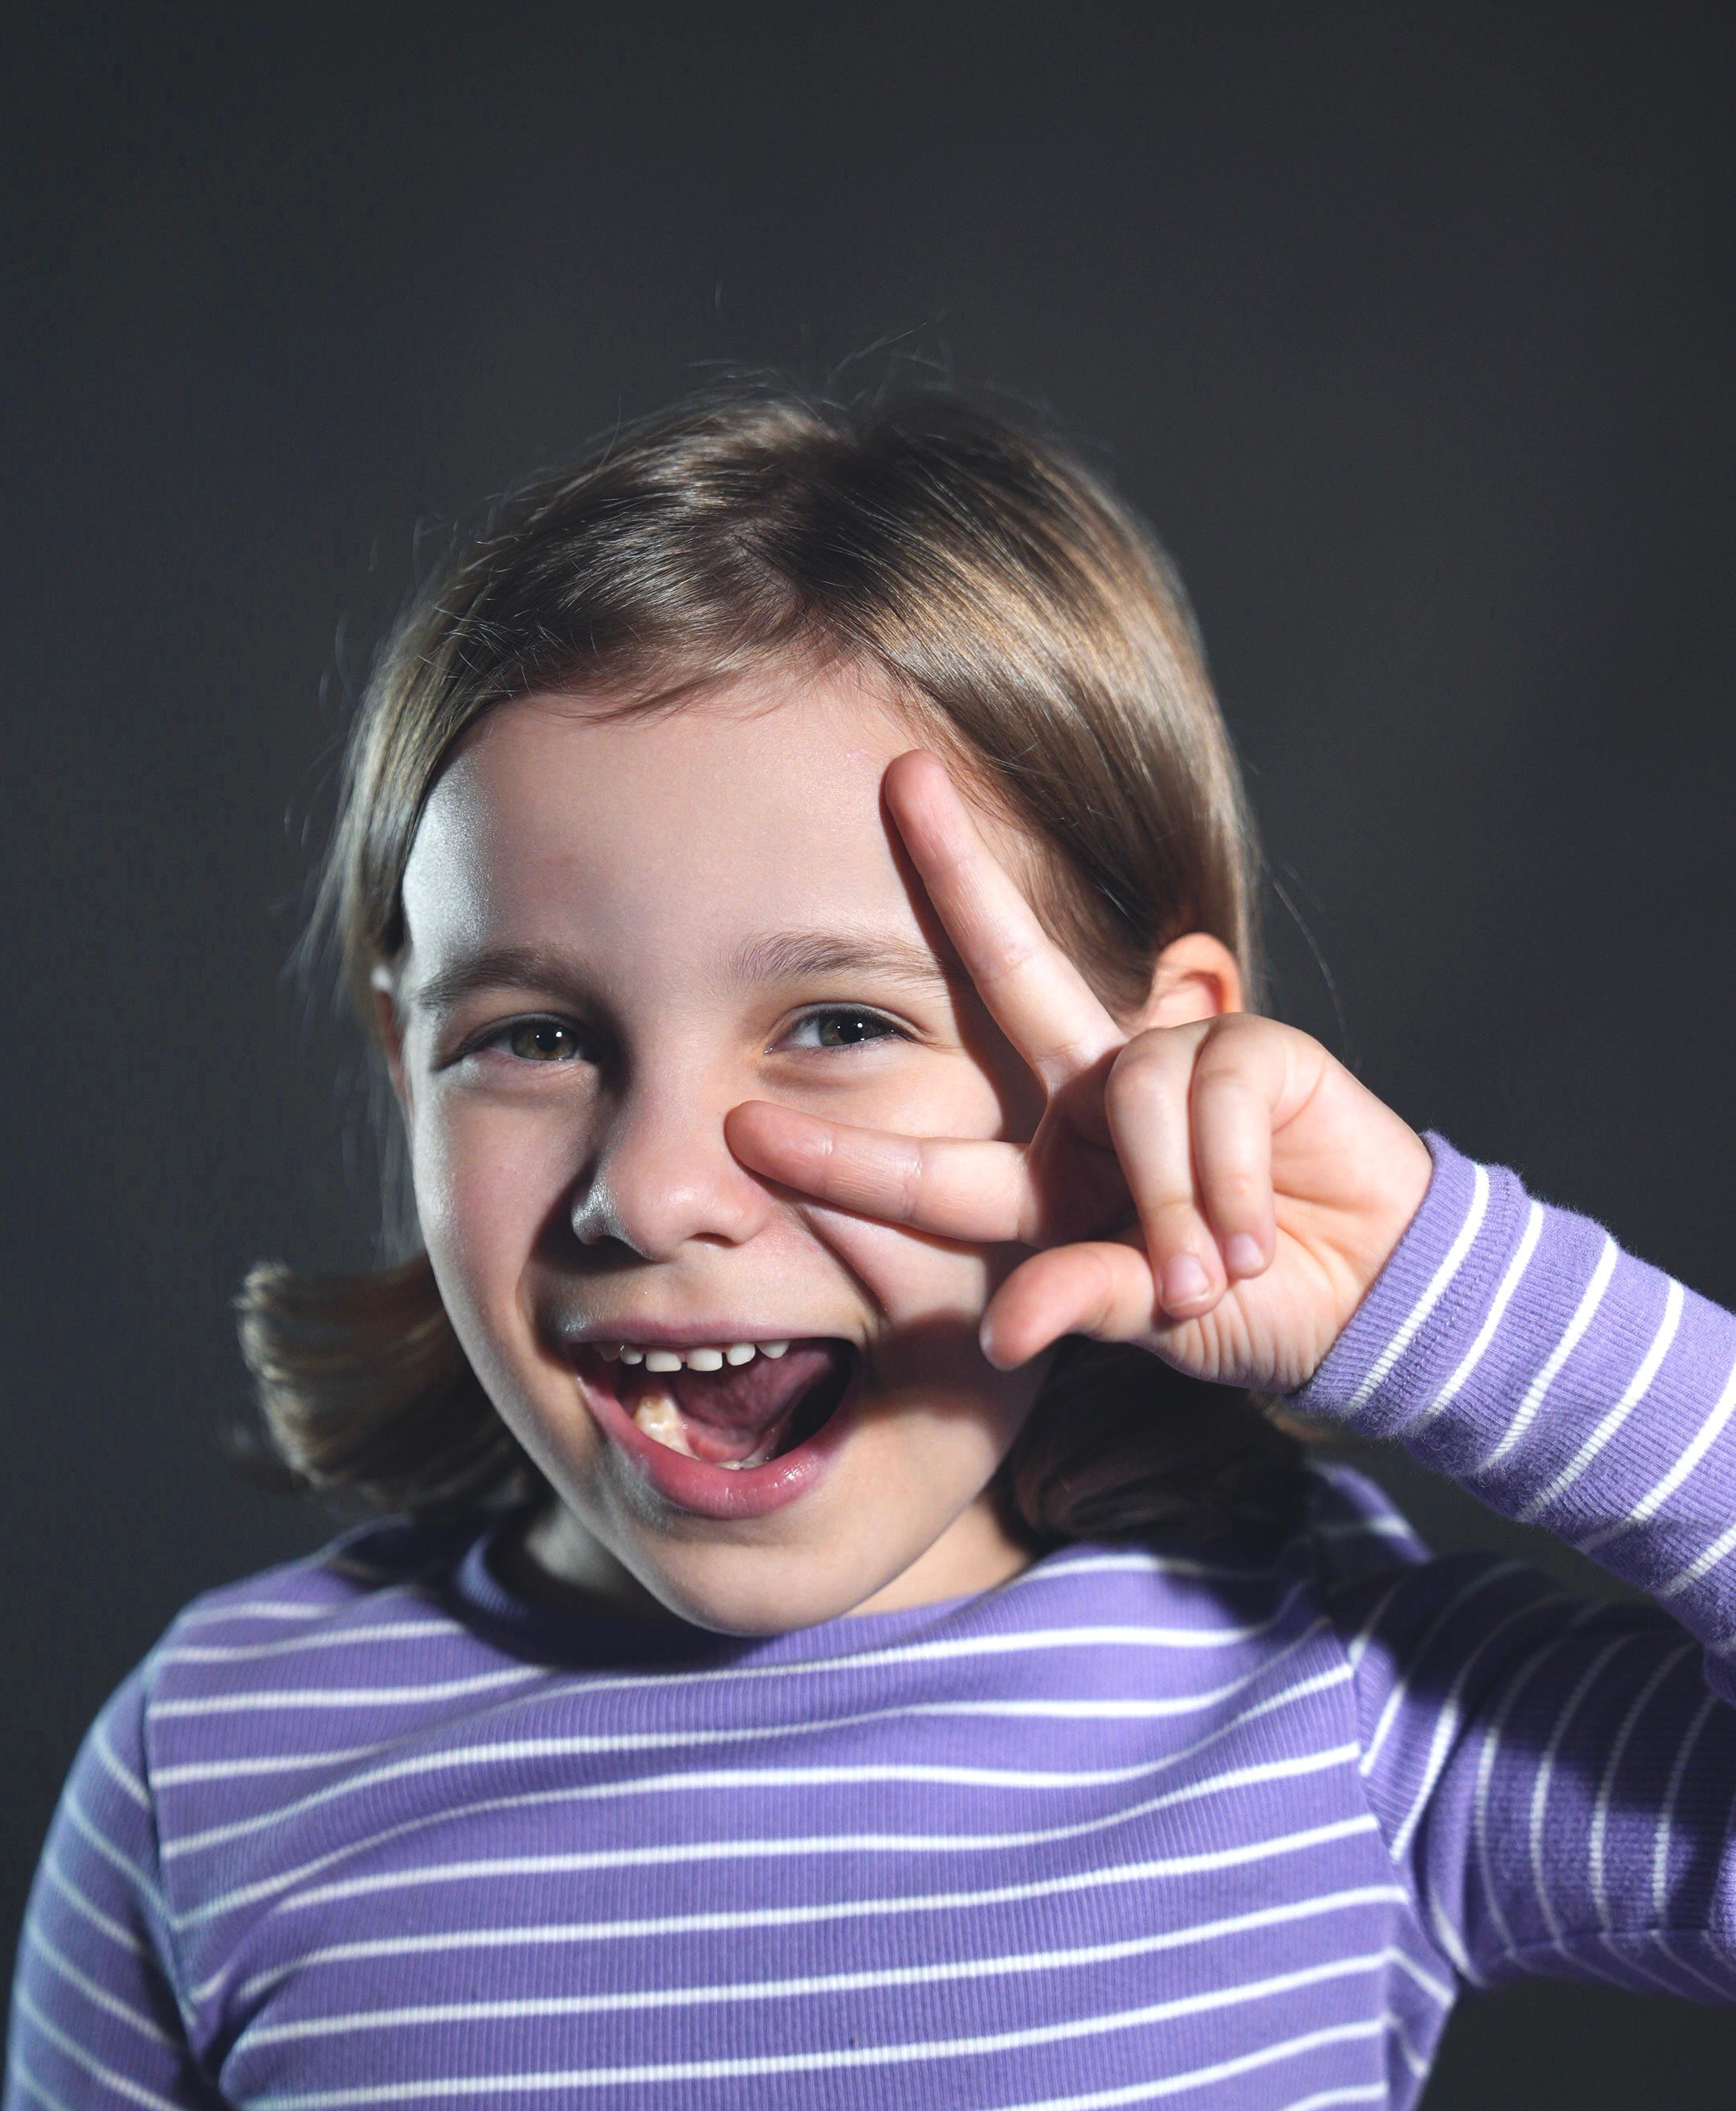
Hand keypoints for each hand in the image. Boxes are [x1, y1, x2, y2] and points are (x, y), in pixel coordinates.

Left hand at [725, 752, 1433, 1393]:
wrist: (1370, 1299)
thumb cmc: (1244, 1306)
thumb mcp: (1148, 1318)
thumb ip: (1078, 1301)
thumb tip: (1002, 1329)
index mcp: (1042, 1178)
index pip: (923, 1164)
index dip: (838, 1147)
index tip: (739, 1129)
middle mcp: (1090, 1101)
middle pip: (1011, 970)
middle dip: (958, 875)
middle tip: (904, 781)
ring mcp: (1171, 1061)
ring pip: (1130, 1092)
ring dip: (1169, 1203)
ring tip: (1211, 1274)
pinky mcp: (1252, 1046)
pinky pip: (1211, 1093)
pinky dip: (1227, 1181)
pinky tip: (1256, 1235)